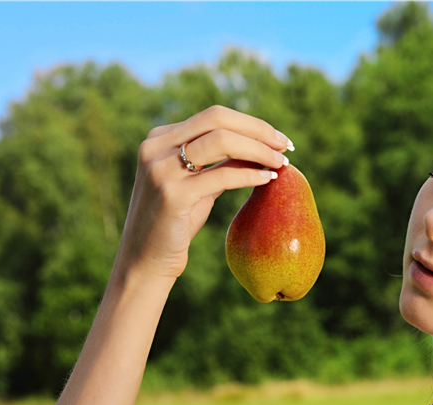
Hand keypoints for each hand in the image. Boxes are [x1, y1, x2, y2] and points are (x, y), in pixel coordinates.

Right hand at [114, 105, 291, 281]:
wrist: (145, 261)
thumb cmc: (175, 224)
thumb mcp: (200, 186)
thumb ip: (222, 163)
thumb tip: (261, 146)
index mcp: (160, 139)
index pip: (214, 116)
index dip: (252, 124)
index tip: (278, 138)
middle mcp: (156, 147)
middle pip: (218, 120)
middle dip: (258, 130)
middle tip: (286, 145)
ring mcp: (161, 169)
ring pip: (222, 141)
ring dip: (258, 150)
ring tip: (282, 163)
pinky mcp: (172, 194)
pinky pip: (221, 176)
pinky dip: (250, 174)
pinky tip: (268, 180)